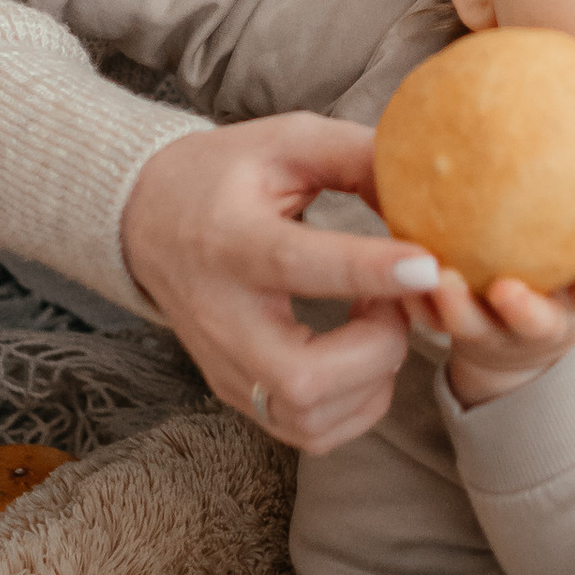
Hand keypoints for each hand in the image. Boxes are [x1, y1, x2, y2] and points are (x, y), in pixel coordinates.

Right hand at [121, 116, 441, 455]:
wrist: (147, 221)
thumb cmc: (227, 175)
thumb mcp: (286, 142)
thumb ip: (357, 157)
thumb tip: (426, 192)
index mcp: (230, 240)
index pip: (294, 263)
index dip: (367, 270)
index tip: (428, 266)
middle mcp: (222, 317)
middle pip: (301, 376)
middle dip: (378, 346)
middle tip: (396, 300)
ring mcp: (226, 368)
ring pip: (311, 417)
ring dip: (373, 377)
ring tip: (376, 320)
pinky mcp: (237, 396)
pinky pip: (312, 432)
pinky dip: (358, 403)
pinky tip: (359, 354)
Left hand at [432, 252, 574, 408]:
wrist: (517, 349)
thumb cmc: (554, 292)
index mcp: (573, 307)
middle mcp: (535, 325)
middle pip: (534, 323)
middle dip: (523, 308)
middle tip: (505, 288)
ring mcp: (492, 335)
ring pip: (474, 327)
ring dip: (457, 307)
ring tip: (442, 279)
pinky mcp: (455, 334)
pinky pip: (431, 323)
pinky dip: (417, 306)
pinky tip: (403, 287)